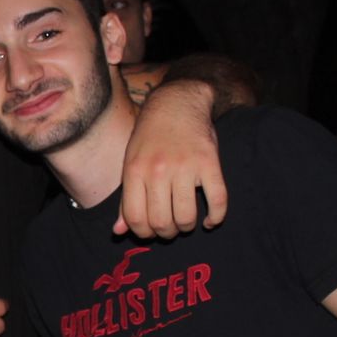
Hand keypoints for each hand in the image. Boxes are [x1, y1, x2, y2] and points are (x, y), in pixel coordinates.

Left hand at [114, 80, 227, 237]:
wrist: (176, 103)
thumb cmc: (150, 138)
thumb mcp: (130, 164)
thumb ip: (125, 199)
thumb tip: (119, 231)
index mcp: (135, 171)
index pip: (135, 219)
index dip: (143, 233)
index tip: (151, 231)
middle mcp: (158, 170)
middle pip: (161, 222)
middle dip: (166, 233)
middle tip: (170, 227)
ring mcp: (185, 166)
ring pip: (187, 217)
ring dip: (187, 227)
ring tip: (186, 221)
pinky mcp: (210, 162)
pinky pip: (218, 200)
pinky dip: (216, 217)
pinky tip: (211, 220)